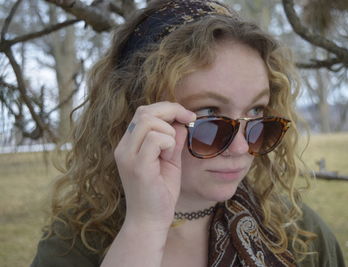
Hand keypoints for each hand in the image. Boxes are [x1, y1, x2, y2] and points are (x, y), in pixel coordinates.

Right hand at [114, 101, 195, 230]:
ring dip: (169, 131)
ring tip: (171, 151)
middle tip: (190, 119)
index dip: (167, 108)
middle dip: (171, 110)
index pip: (143, 112)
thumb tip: (182, 121)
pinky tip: (168, 157)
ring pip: (149, 121)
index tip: (188, 116)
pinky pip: (154, 139)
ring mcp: (127, 156)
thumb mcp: (170, 159)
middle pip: (144, 111)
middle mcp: (123, 147)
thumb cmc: (161, 192)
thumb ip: (173, 139)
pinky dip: (169, 143)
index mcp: (129, 144)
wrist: (150, 221)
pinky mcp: (137, 167)